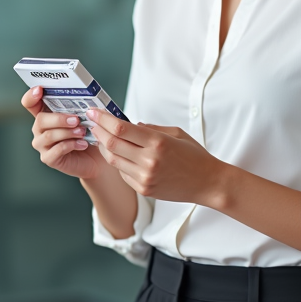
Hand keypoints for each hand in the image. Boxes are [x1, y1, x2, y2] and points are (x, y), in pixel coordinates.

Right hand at [22, 86, 108, 179]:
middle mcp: (40, 129)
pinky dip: (71, 145)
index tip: (39, 89)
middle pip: (40, 120)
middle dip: (59, 119)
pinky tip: (82, 144)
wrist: (96, 157)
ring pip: (48, 136)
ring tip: (82, 132)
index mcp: (46, 115)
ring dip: (67, 132)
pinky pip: (55, 151)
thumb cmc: (89, 134)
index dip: (31, 96)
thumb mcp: (85, 117)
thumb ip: (80, 107)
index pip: (30, 104)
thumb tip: (86, 100)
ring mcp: (42, 145)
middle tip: (76, 120)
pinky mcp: (48, 158)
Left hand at [87, 108, 228, 205]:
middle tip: (93, 123)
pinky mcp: (143, 189)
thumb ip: (151, 128)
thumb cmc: (195, 156)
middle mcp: (149, 161)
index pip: (121, 129)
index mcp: (158, 143)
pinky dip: (118, 162)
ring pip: (113, 160)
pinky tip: (120, 154)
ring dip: (104, 147)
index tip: (94, 112)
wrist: (207, 183)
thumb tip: (130, 125)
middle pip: (112, 144)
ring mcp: (145, 177)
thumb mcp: (176, 133)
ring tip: (102, 137)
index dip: (103, 119)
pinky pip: (122, 173)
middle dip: (98, 131)